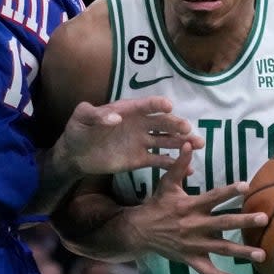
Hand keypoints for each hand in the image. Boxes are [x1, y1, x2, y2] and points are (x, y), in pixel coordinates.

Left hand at [57, 97, 202, 179]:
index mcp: (127, 110)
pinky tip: (188, 169)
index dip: (157, 104)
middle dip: (176, 125)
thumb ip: (96, 115)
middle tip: (188, 130)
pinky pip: (160, 161)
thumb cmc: (77, 130)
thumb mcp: (81, 118)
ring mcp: (142, 142)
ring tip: (198, 145)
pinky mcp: (140, 159)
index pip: (145, 105)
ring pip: (167, 140)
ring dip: (182, 142)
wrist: (75, 154)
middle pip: (162, 122)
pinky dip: (174, 164)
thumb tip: (115, 118)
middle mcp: (139, 124)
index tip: (168, 106)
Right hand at [129, 142, 268, 273]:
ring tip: (262, 254)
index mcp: (190, 206)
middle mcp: (194, 226)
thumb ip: (180, 165)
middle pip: (222, 224)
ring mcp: (194, 245)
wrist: (140, 232)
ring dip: (242, 253)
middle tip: (264, 219)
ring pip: (221, 249)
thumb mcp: (167, 184)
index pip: (213, 197)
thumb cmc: (157, 205)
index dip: (229, 192)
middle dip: (244, 222)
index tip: (247, 186)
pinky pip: (209, 272)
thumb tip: (190, 142)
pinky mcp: (192, 259)